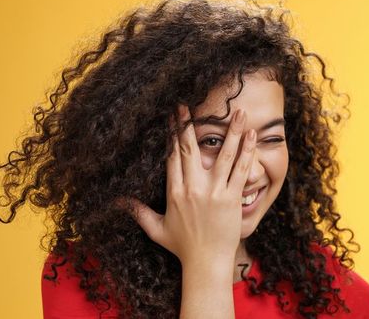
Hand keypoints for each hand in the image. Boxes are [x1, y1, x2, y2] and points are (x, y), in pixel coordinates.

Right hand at [130, 104, 257, 266]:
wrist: (206, 264)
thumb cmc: (183, 248)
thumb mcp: (156, 229)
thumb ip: (138, 212)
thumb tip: (117, 202)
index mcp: (174, 192)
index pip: (171, 156)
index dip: (171, 134)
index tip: (171, 117)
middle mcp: (192, 188)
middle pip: (190, 149)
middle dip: (188, 125)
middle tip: (188, 105)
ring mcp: (213, 192)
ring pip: (223, 155)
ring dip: (231, 132)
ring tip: (237, 112)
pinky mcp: (231, 198)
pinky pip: (240, 170)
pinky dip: (246, 152)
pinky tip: (252, 135)